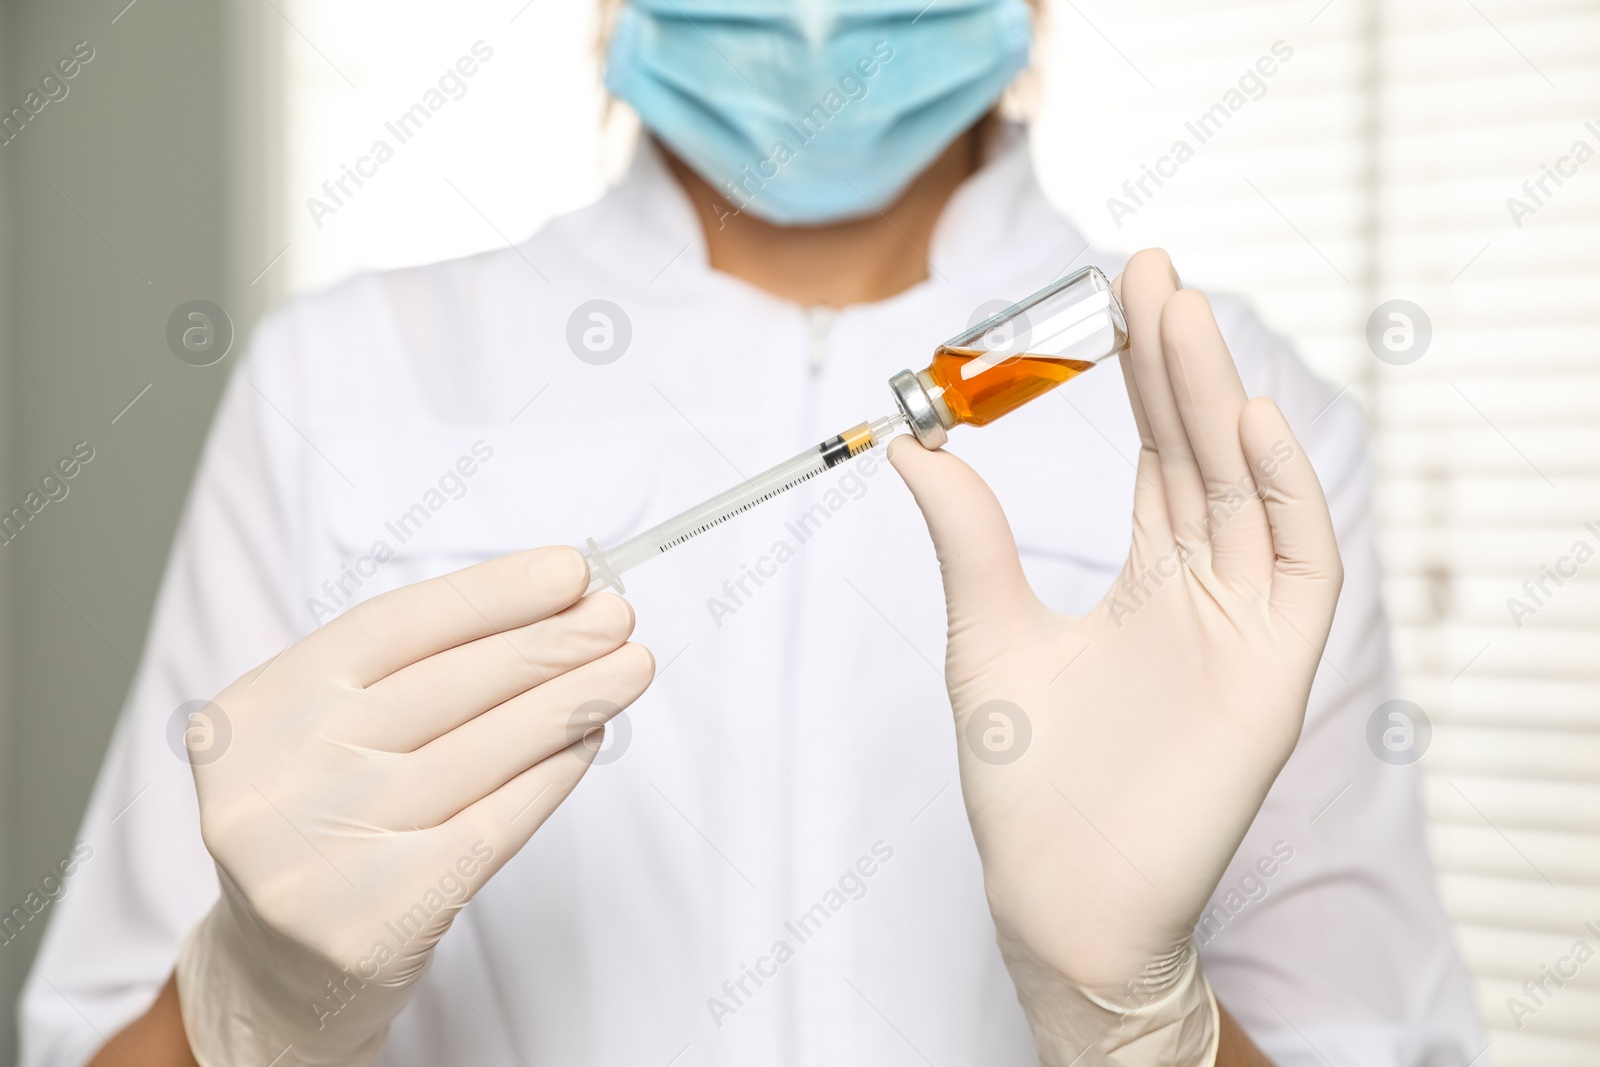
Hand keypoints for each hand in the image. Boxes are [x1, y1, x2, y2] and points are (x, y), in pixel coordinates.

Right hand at [176, 547, 652, 1066]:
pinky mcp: (377, 919)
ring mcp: (321, 855)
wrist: (275, 974)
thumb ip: (406, 674)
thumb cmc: (322, 826)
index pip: (390, 628)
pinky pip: (492, 824)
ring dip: (568, 701)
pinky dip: (551, 775)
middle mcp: (277, 780)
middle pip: (443, 687)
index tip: (569, 572)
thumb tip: (547, 607)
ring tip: (627, 668)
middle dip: (546, 643)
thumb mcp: (323, 736)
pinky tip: (588, 738)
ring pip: (478, 752)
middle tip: (618, 615)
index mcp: (253, 714)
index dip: (488, 595)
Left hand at [889, 250, 1341, 1064]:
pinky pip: (1298, 564)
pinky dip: (1281, 490)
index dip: (1142, 375)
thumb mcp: (986, 634)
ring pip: (1246, 487)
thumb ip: (969, 537)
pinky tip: (1241, 419)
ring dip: (1218, 398)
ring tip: (1179, 313)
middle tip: (1149, 271)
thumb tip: (912, 442)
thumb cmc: (1026, 782)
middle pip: (1203, 452)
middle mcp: (1206, 590)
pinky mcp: (1275, 673)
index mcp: (1149, 580)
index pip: (1159, 454)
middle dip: (1178, 361)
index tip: (1115, 296)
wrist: (1056, 894)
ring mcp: (1246, 626)